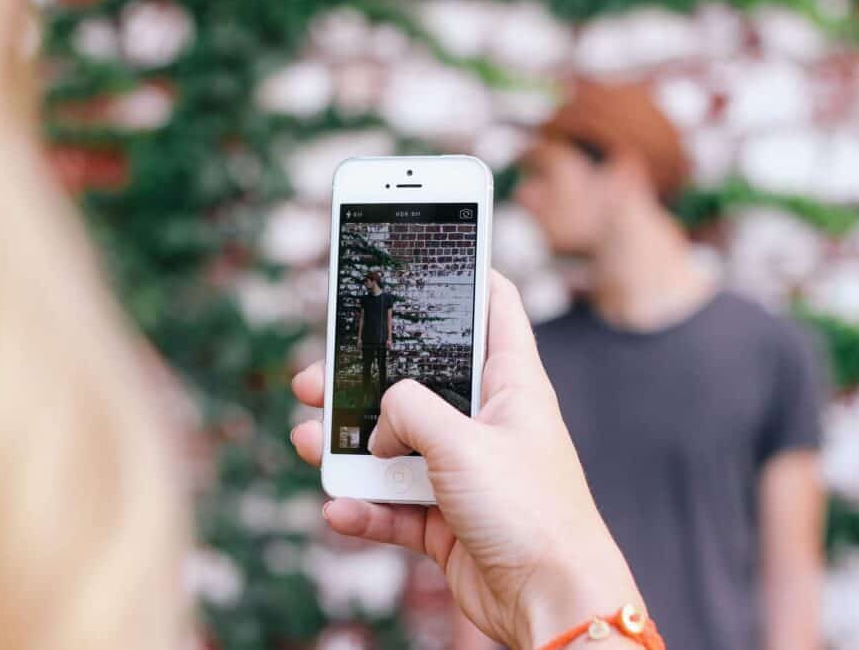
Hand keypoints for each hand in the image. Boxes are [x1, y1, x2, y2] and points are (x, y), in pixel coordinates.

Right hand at [291, 272, 641, 649]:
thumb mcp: (463, 443)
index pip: (495, 308)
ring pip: (394, 445)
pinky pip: (393, 504)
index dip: (466, 274)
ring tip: (307, 440)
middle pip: (419, 381)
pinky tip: (338, 507)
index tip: (427, 255)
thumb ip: (409, 412)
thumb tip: (378, 422)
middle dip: (365, 378)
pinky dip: (363, 507)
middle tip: (318, 375)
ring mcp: (464, 471)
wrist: (552, 604)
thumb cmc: (531, 512)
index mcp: (511, 384)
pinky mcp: (446, 518)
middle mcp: (486, 421)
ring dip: (348, 447)